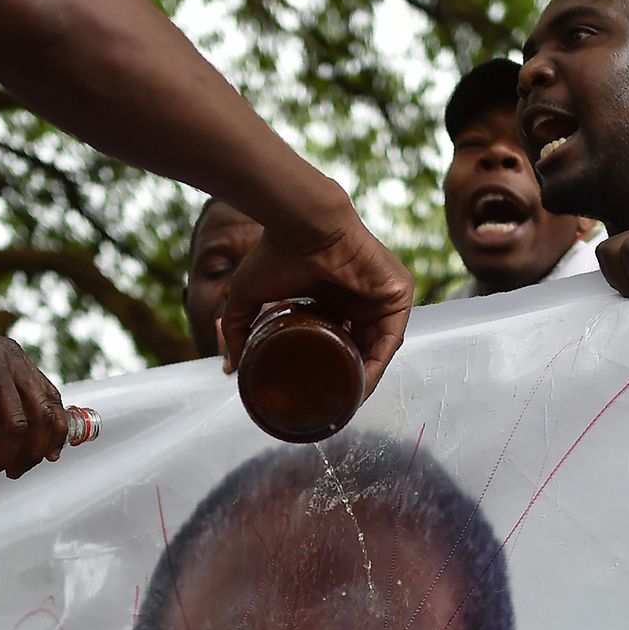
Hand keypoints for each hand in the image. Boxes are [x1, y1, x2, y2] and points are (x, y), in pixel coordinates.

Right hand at [0, 314, 67, 478]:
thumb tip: (19, 440)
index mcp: (16, 361)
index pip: (52, 400)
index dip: (56, 433)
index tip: (49, 457)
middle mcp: (10, 361)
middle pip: (42, 417)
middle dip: (31, 453)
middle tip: (13, 473)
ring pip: (16, 427)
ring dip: (1, 457)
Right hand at [219, 194, 413, 395]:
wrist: (301, 224)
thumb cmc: (274, 251)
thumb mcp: (246, 297)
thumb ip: (236, 329)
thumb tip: (230, 367)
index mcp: (334, 296)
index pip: (339, 340)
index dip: (330, 369)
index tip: (316, 395)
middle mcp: (361, 297)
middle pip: (361, 347)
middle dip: (349, 378)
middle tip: (333, 405)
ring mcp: (382, 294)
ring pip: (378, 347)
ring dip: (365, 377)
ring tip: (346, 402)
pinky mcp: (398, 292)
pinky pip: (392, 338)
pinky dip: (378, 364)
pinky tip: (361, 385)